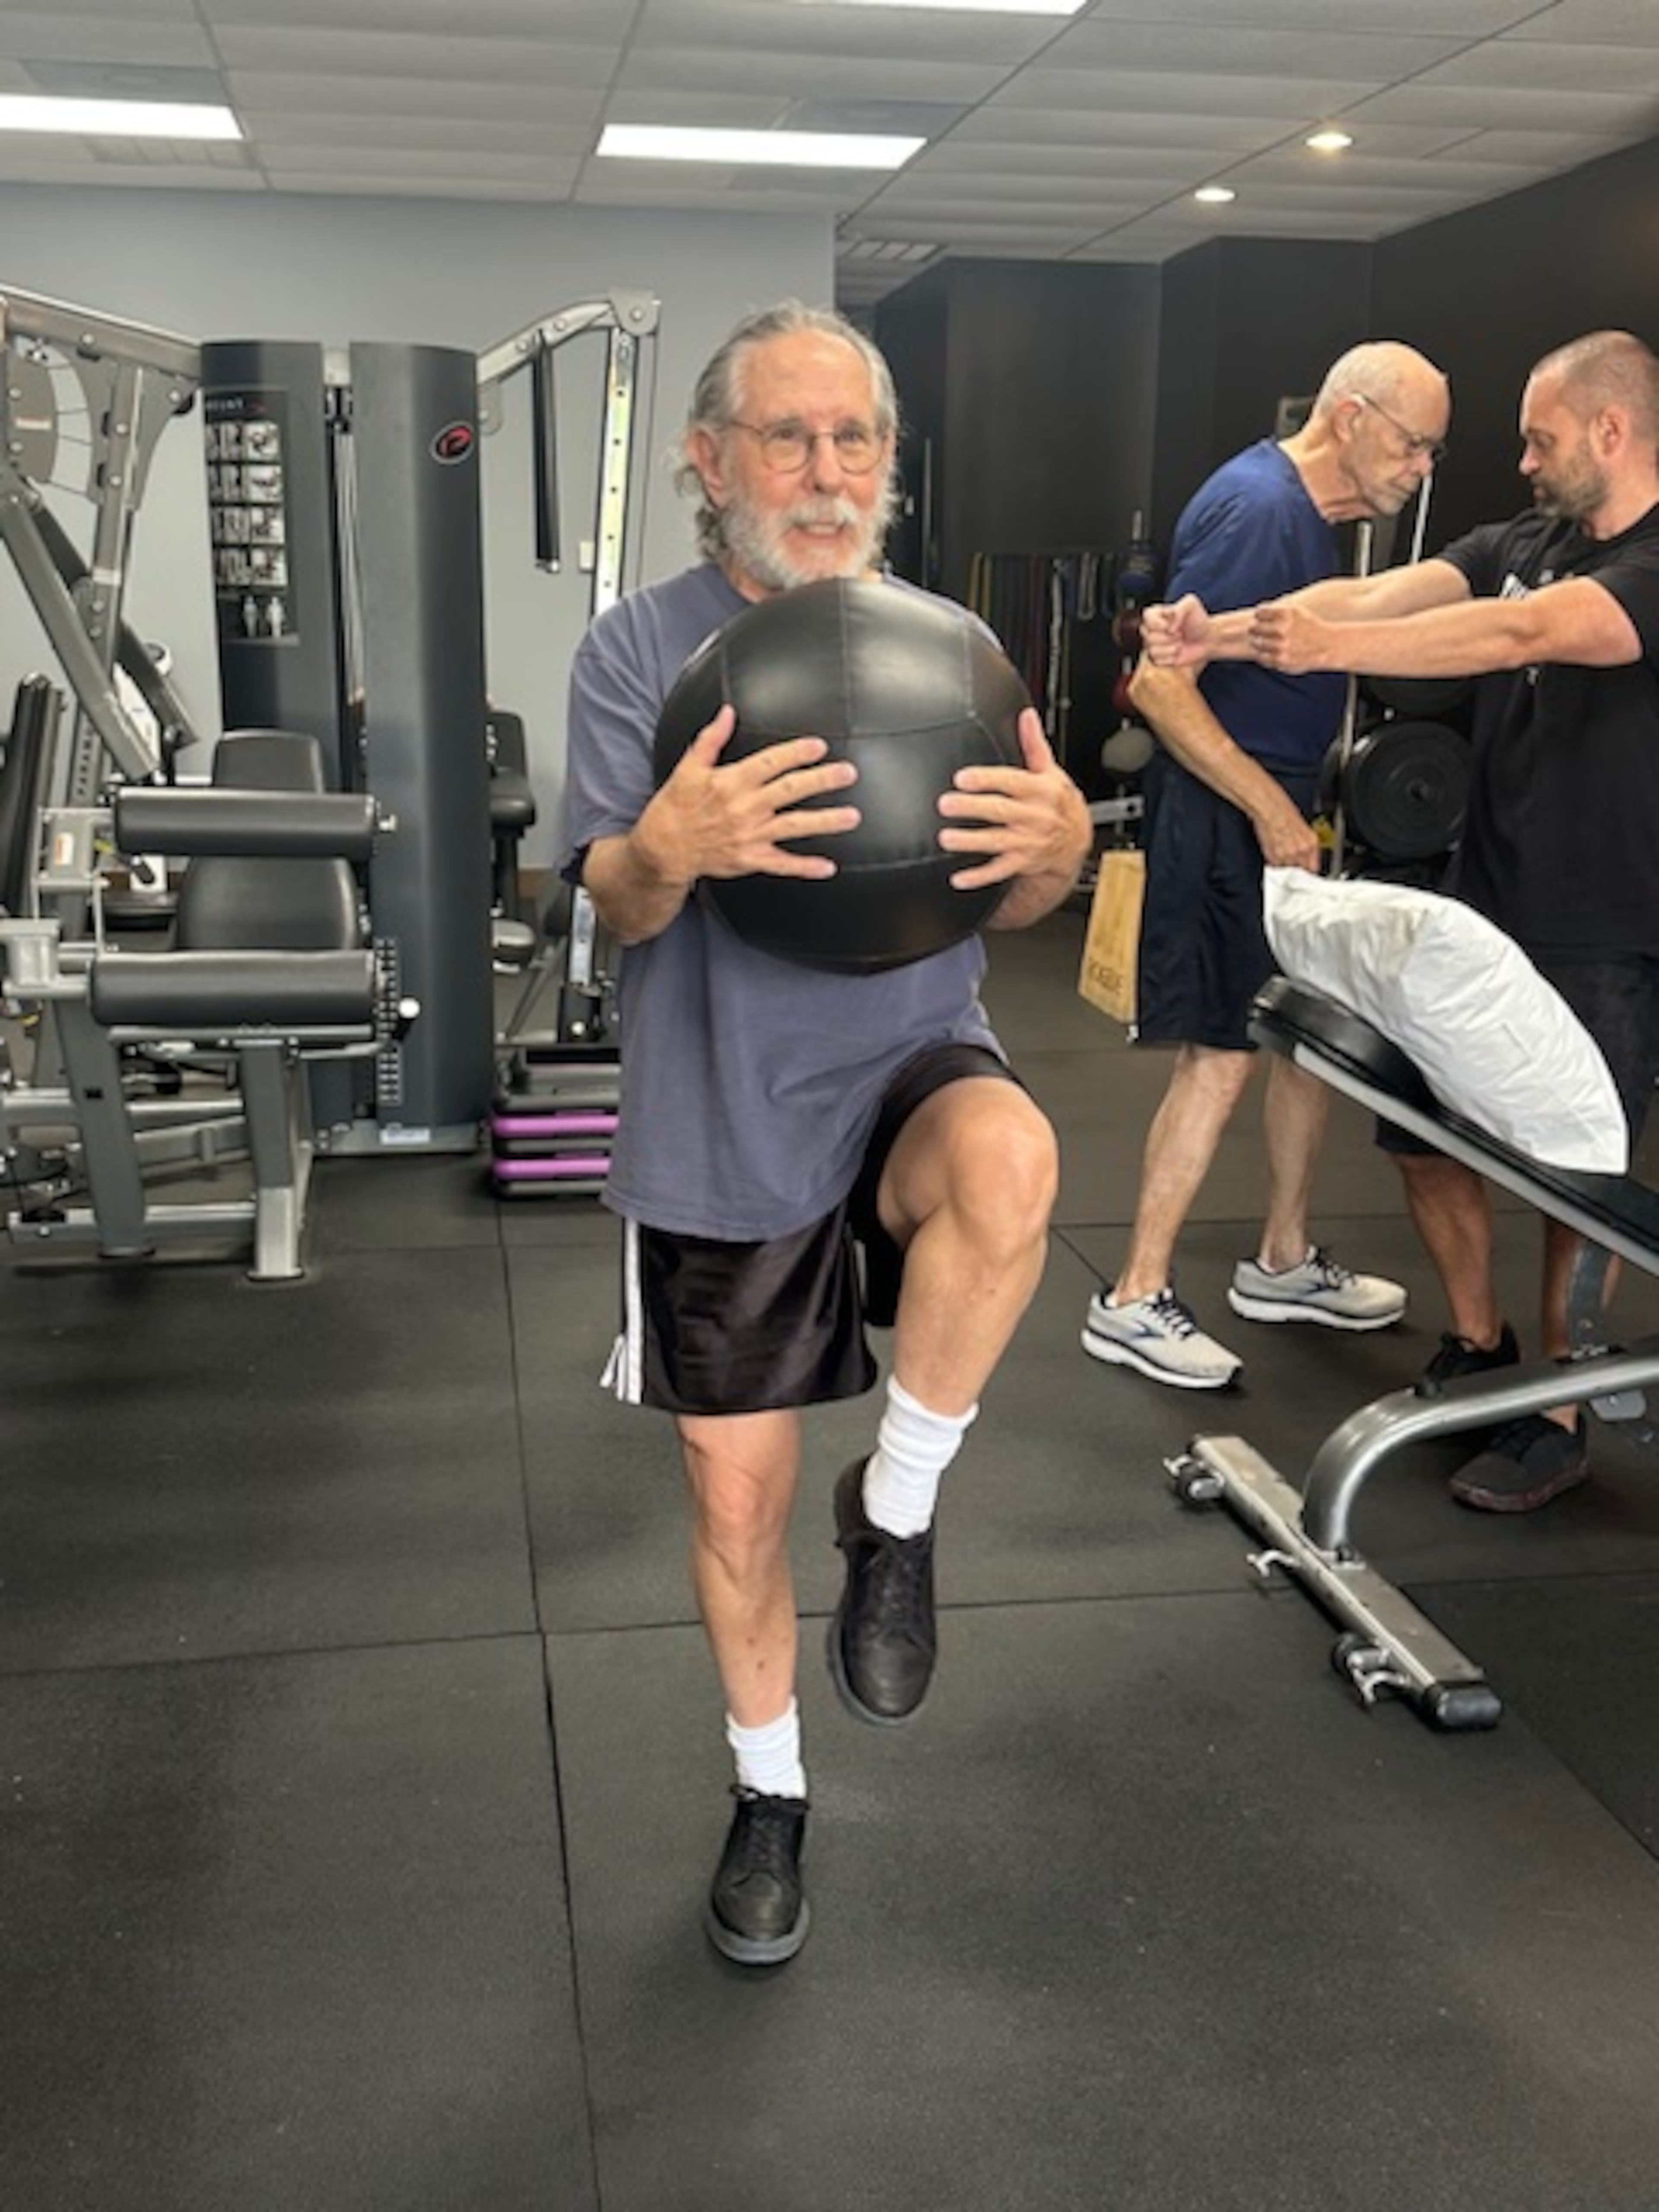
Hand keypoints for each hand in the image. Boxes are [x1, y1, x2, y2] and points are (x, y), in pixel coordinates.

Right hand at [644, 704, 859, 882]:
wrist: (663, 849)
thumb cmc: (675, 806)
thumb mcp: (688, 767)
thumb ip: (711, 739)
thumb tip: (728, 712)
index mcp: (731, 782)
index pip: (770, 763)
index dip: (796, 753)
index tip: (819, 746)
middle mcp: (745, 808)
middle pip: (790, 790)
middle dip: (822, 780)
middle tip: (848, 773)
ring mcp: (750, 836)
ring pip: (794, 826)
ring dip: (825, 821)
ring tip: (852, 816)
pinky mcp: (751, 859)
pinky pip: (782, 865)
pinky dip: (806, 867)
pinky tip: (829, 867)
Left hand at [936, 707, 1091, 891]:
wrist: (1077, 840)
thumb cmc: (1058, 801)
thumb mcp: (1051, 771)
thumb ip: (1034, 744)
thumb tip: (1027, 714)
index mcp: (1040, 790)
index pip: (1012, 782)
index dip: (987, 779)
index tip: (962, 777)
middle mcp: (1035, 817)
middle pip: (1001, 811)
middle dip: (973, 808)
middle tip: (945, 804)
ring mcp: (1027, 842)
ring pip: (997, 842)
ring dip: (971, 842)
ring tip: (946, 838)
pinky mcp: (1021, 862)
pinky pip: (999, 871)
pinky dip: (978, 877)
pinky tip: (958, 878)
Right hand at [1141, 594, 1214, 668]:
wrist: (1207, 639)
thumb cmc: (1198, 620)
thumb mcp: (1191, 605)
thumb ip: (1179, 608)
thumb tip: (1169, 629)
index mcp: (1156, 614)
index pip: (1146, 616)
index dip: (1156, 623)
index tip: (1169, 625)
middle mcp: (1152, 629)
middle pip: (1148, 636)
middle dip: (1167, 637)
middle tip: (1180, 634)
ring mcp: (1154, 645)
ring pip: (1152, 650)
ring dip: (1170, 648)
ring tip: (1180, 644)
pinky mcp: (1158, 659)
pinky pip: (1157, 661)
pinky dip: (1170, 658)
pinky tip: (1178, 653)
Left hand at [1248, 600, 1334, 673]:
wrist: (1326, 645)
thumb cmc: (1308, 626)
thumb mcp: (1296, 611)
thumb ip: (1276, 610)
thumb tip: (1256, 610)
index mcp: (1286, 614)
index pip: (1259, 613)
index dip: (1259, 617)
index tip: (1263, 620)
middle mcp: (1282, 630)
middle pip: (1254, 628)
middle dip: (1255, 629)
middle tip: (1259, 632)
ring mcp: (1281, 646)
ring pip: (1256, 643)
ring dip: (1258, 642)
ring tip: (1265, 642)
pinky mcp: (1281, 660)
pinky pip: (1261, 657)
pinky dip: (1263, 654)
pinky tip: (1270, 651)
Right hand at [1254, 803, 1322, 872]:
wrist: (1270, 809)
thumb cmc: (1284, 812)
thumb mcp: (1303, 828)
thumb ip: (1306, 845)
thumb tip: (1306, 858)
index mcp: (1312, 842)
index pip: (1314, 868)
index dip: (1308, 869)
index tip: (1306, 870)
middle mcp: (1302, 850)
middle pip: (1301, 870)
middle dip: (1296, 866)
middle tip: (1291, 856)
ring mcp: (1287, 855)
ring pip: (1288, 868)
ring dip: (1285, 863)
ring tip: (1281, 849)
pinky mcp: (1274, 857)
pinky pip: (1276, 866)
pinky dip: (1275, 861)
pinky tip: (1275, 848)